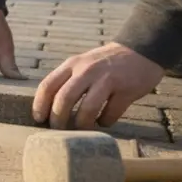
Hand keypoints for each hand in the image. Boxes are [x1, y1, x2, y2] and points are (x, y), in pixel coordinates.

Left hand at [32, 43, 163, 128]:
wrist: (142, 50)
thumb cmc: (105, 63)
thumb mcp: (82, 64)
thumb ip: (67, 80)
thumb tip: (48, 108)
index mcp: (72, 65)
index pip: (48, 86)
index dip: (39, 105)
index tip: (39, 120)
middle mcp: (87, 71)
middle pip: (63, 99)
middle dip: (58, 120)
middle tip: (58, 131)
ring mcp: (108, 80)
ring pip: (87, 109)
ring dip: (82, 124)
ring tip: (82, 129)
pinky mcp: (126, 90)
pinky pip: (110, 114)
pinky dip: (105, 122)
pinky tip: (104, 121)